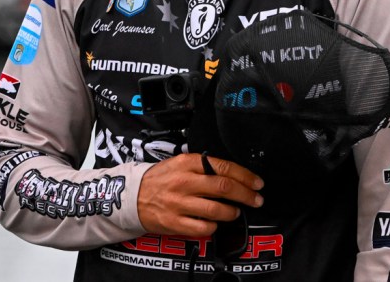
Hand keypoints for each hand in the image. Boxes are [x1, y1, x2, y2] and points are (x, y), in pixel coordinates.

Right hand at [137, 153, 263, 236]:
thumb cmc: (160, 179)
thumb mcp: (180, 163)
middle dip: (246, 195)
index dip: (245, 176)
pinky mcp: (174, 222)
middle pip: (224, 187)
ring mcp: (179, 203)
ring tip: (235, 212)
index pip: (224, 167)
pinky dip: (214, 226)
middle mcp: (184, 181)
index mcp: (187, 163)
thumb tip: (232, 174)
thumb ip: (204, 166)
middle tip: (256, 199)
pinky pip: (203, 227)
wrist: (132, 196)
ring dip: (232, 212)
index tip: (257, 183)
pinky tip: (214, 223)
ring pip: (216, 210)